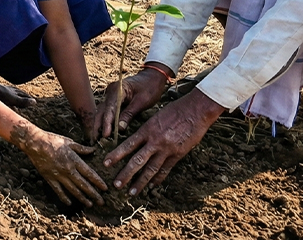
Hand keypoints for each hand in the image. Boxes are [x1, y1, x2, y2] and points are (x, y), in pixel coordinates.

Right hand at [12, 125, 105, 206]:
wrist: (34, 142)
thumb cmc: (52, 140)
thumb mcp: (68, 142)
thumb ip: (81, 148)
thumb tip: (93, 150)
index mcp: (74, 160)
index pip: (89, 174)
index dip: (98, 182)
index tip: (105, 189)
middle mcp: (68, 169)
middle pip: (83, 184)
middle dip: (93, 194)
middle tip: (101, 202)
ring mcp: (58, 175)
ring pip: (73, 189)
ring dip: (82, 198)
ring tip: (89, 204)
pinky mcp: (49, 177)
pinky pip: (58, 190)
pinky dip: (64, 197)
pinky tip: (69, 202)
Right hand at [95, 68, 168, 138]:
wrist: (154, 76)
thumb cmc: (150, 87)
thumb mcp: (142, 102)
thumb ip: (129, 114)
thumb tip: (119, 129)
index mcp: (117, 90)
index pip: (109, 109)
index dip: (106, 123)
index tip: (105, 135)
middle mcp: (110, 92)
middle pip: (101, 110)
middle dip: (98, 125)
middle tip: (95, 140)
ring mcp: (111, 95)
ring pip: (102, 111)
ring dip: (99, 124)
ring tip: (96, 139)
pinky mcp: (114, 99)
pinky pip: (107, 111)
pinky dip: (104, 120)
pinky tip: (103, 130)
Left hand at [104, 89, 221, 194]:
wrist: (196, 110)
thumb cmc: (174, 110)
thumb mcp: (154, 118)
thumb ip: (146, 131)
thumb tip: (136, 142)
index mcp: (146, 130)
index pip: (127, 145)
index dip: (116, 155)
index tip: (106, 164)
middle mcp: (155, 142)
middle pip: (137, 161)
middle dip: (125, 174)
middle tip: (116, 185)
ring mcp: (167, 150)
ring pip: (151, 169)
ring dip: (140, 182)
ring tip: (132, 192)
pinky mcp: (178, 155)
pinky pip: (166, 169)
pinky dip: (158, 178)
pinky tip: (151, 186)